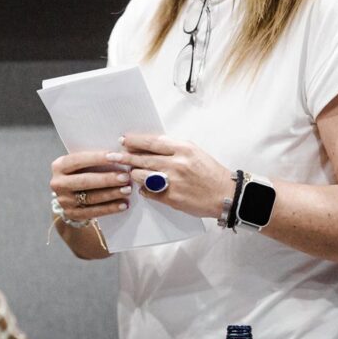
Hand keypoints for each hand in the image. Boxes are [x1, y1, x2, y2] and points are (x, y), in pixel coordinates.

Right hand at [49, 151, 132, 222]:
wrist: (70, 196)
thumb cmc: (81, 173)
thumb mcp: (80, 164)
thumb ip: (93, 160)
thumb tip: (118, 156)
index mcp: (59, 166)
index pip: (78, 160)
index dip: (98, 158)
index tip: (117, 157)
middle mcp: (58, 183)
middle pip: (85, 181)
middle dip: (107, 179)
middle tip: (126, 177)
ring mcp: (64, 201)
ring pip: (91, 198)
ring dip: (112, 194)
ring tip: (127, 190)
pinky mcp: (72, 214)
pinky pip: (94, 212)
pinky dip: (110, 208)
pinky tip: (123, 204)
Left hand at [109, 134, 232, 217]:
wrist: (225, 194)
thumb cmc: (209, 172)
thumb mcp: (193, 152)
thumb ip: (172, 148)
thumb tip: (149, 145)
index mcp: (182, 149)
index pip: (151, 143)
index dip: (134, 141)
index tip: (123, 140)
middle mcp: (176, 164)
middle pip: (142, 159)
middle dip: (124, 157)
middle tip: (112, 156)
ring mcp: (172, 182)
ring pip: (141, 176)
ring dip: (134, 174)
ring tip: (132, 173)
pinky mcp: (171, 198)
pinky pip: (148, 192)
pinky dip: (144, 189)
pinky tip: (144, 187)